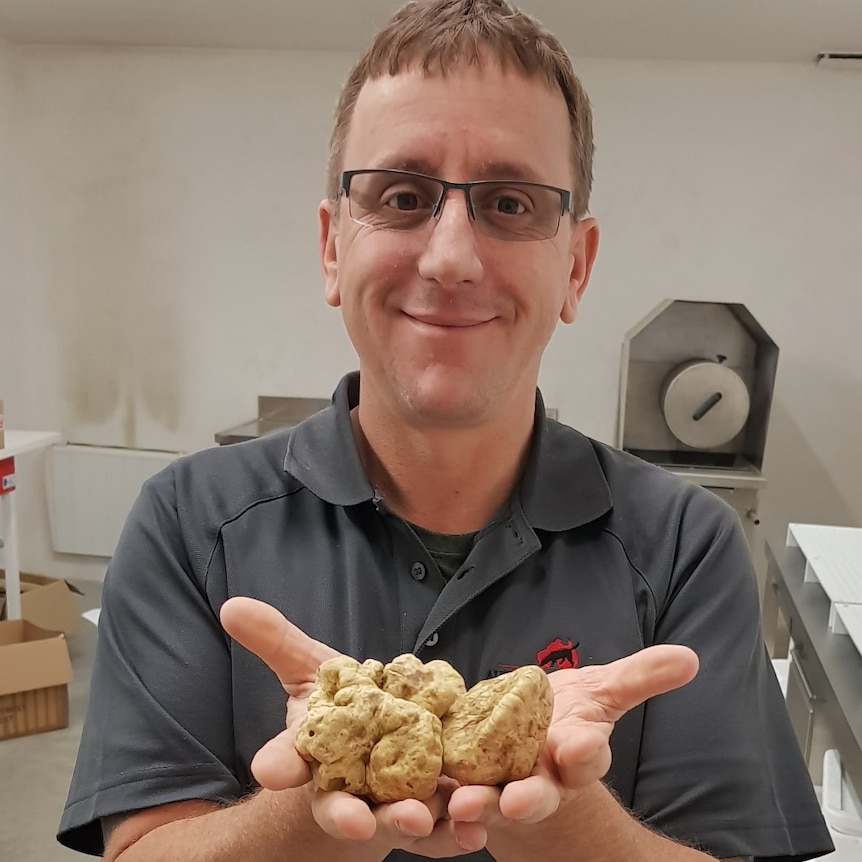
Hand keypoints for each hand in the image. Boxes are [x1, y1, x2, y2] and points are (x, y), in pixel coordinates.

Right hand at [219, 597, 486, 856]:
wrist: (388, 732)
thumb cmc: (343, 706)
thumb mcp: (311, 668)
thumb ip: (276, 641)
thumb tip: (232, 605)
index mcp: (313, 757)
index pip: (289, 762)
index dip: (280, 764)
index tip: (272, 769)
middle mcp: (348, 788)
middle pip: (341, 808)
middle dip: (346, 816)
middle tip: (357, 822)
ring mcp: (390, 802)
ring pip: (394, 821)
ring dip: (405, 824)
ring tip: (418, 820)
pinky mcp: (433, 810)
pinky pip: (444, 829)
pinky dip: (455, 833)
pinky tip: (470, 831)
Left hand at [447, 645, 698, 828]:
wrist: (515, 735)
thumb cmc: (563, 715)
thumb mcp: (600, 690)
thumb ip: (639, 677)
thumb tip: (689, 658)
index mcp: (573, 754)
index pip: (586, 757)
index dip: (587, 753)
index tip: (585, 744)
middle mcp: (537, 777)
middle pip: (538, 793)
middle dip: (531, 798)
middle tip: (520, 801)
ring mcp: (496, 785)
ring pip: (489, 802)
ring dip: (478, 806)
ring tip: (464, 805)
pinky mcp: (458, 784)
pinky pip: (445, 800)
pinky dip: (436, 807)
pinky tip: (427, 804)